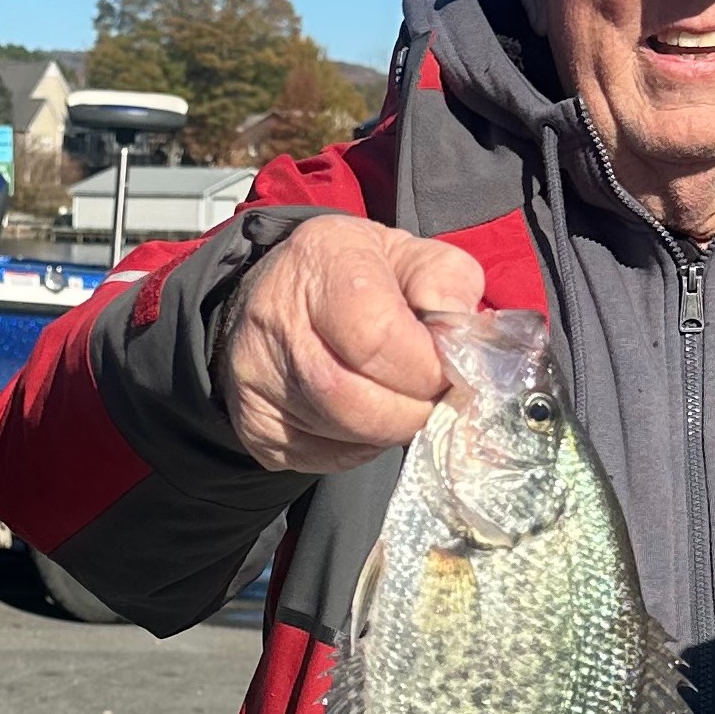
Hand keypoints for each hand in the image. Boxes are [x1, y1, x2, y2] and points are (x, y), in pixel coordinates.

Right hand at [217, 215, 485, 472]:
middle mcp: (274, 319)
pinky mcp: (253, 423)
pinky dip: (358, 447)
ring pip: (341, 434)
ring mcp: (254, 377)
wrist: (280, 294)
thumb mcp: (407, 254)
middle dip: (413, 410)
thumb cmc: (356, 274)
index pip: (377, 338)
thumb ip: (447, 282)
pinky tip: (365, 415)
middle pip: (355, 400)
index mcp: (321, 262)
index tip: (447, 369)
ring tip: (401, 401)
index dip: (427, 369)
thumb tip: (461, 338)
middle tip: (431, 395)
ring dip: (389, 430)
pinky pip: (321, 459)